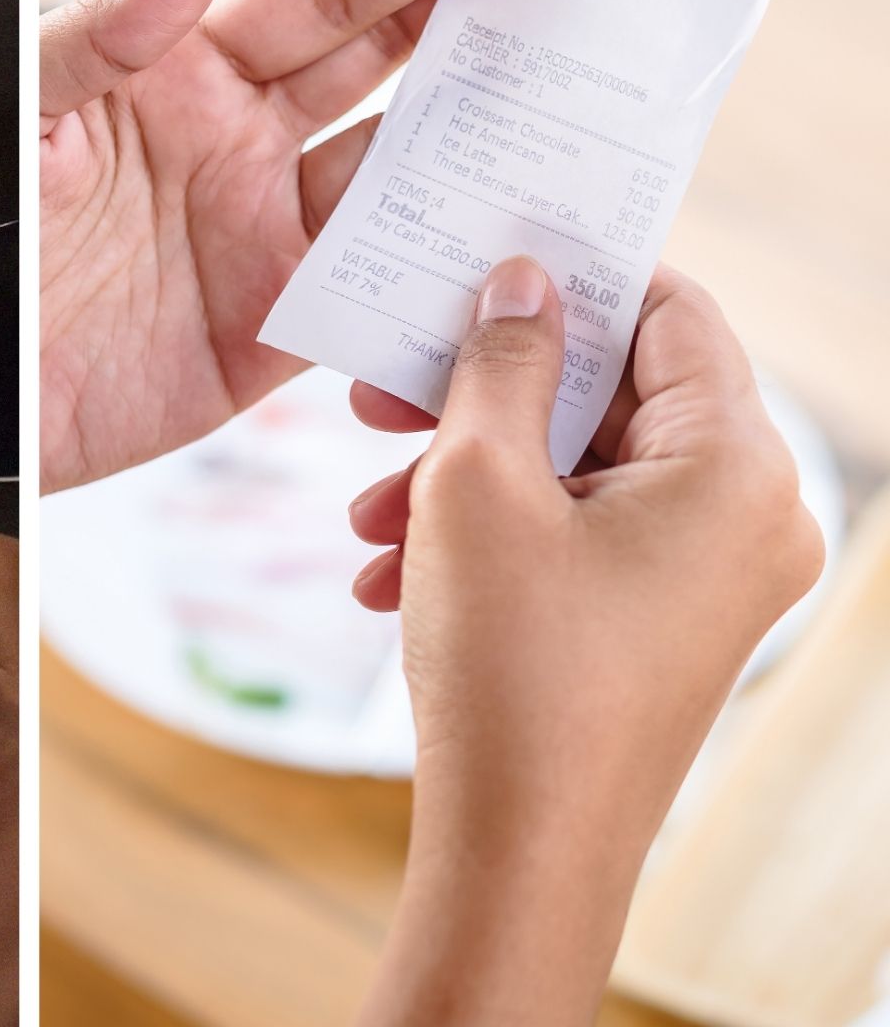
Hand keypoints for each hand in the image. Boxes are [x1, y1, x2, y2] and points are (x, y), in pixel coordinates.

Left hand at [37, 0, 536, 492]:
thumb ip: (103, 33)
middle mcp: (242, 144)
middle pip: (389, 74)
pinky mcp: (275, 332)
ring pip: (406, 181)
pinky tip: (523, 261)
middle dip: (485, 33)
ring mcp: (266, 236)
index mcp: (188, 74)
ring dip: (490, 153)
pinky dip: (450, 278)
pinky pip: (383, 295)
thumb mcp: (29, 121)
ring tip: (592, 120)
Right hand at [347, 257, 822, 1024]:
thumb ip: (501, 364)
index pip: (670, 311)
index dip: (571, 278)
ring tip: (365, 511)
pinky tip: (389, 573)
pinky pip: (580, 542)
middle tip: (381, 389)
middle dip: (484, 394)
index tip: (478, 263)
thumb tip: (520, 282)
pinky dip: (489, 539)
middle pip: (614, 396)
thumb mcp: (478, 485)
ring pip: (580, 474)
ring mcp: (712, 579)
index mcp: (737, 465)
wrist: (521, 852)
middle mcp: (750, 517)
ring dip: (464, 475)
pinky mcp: (665, 627)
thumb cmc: (513, 666)